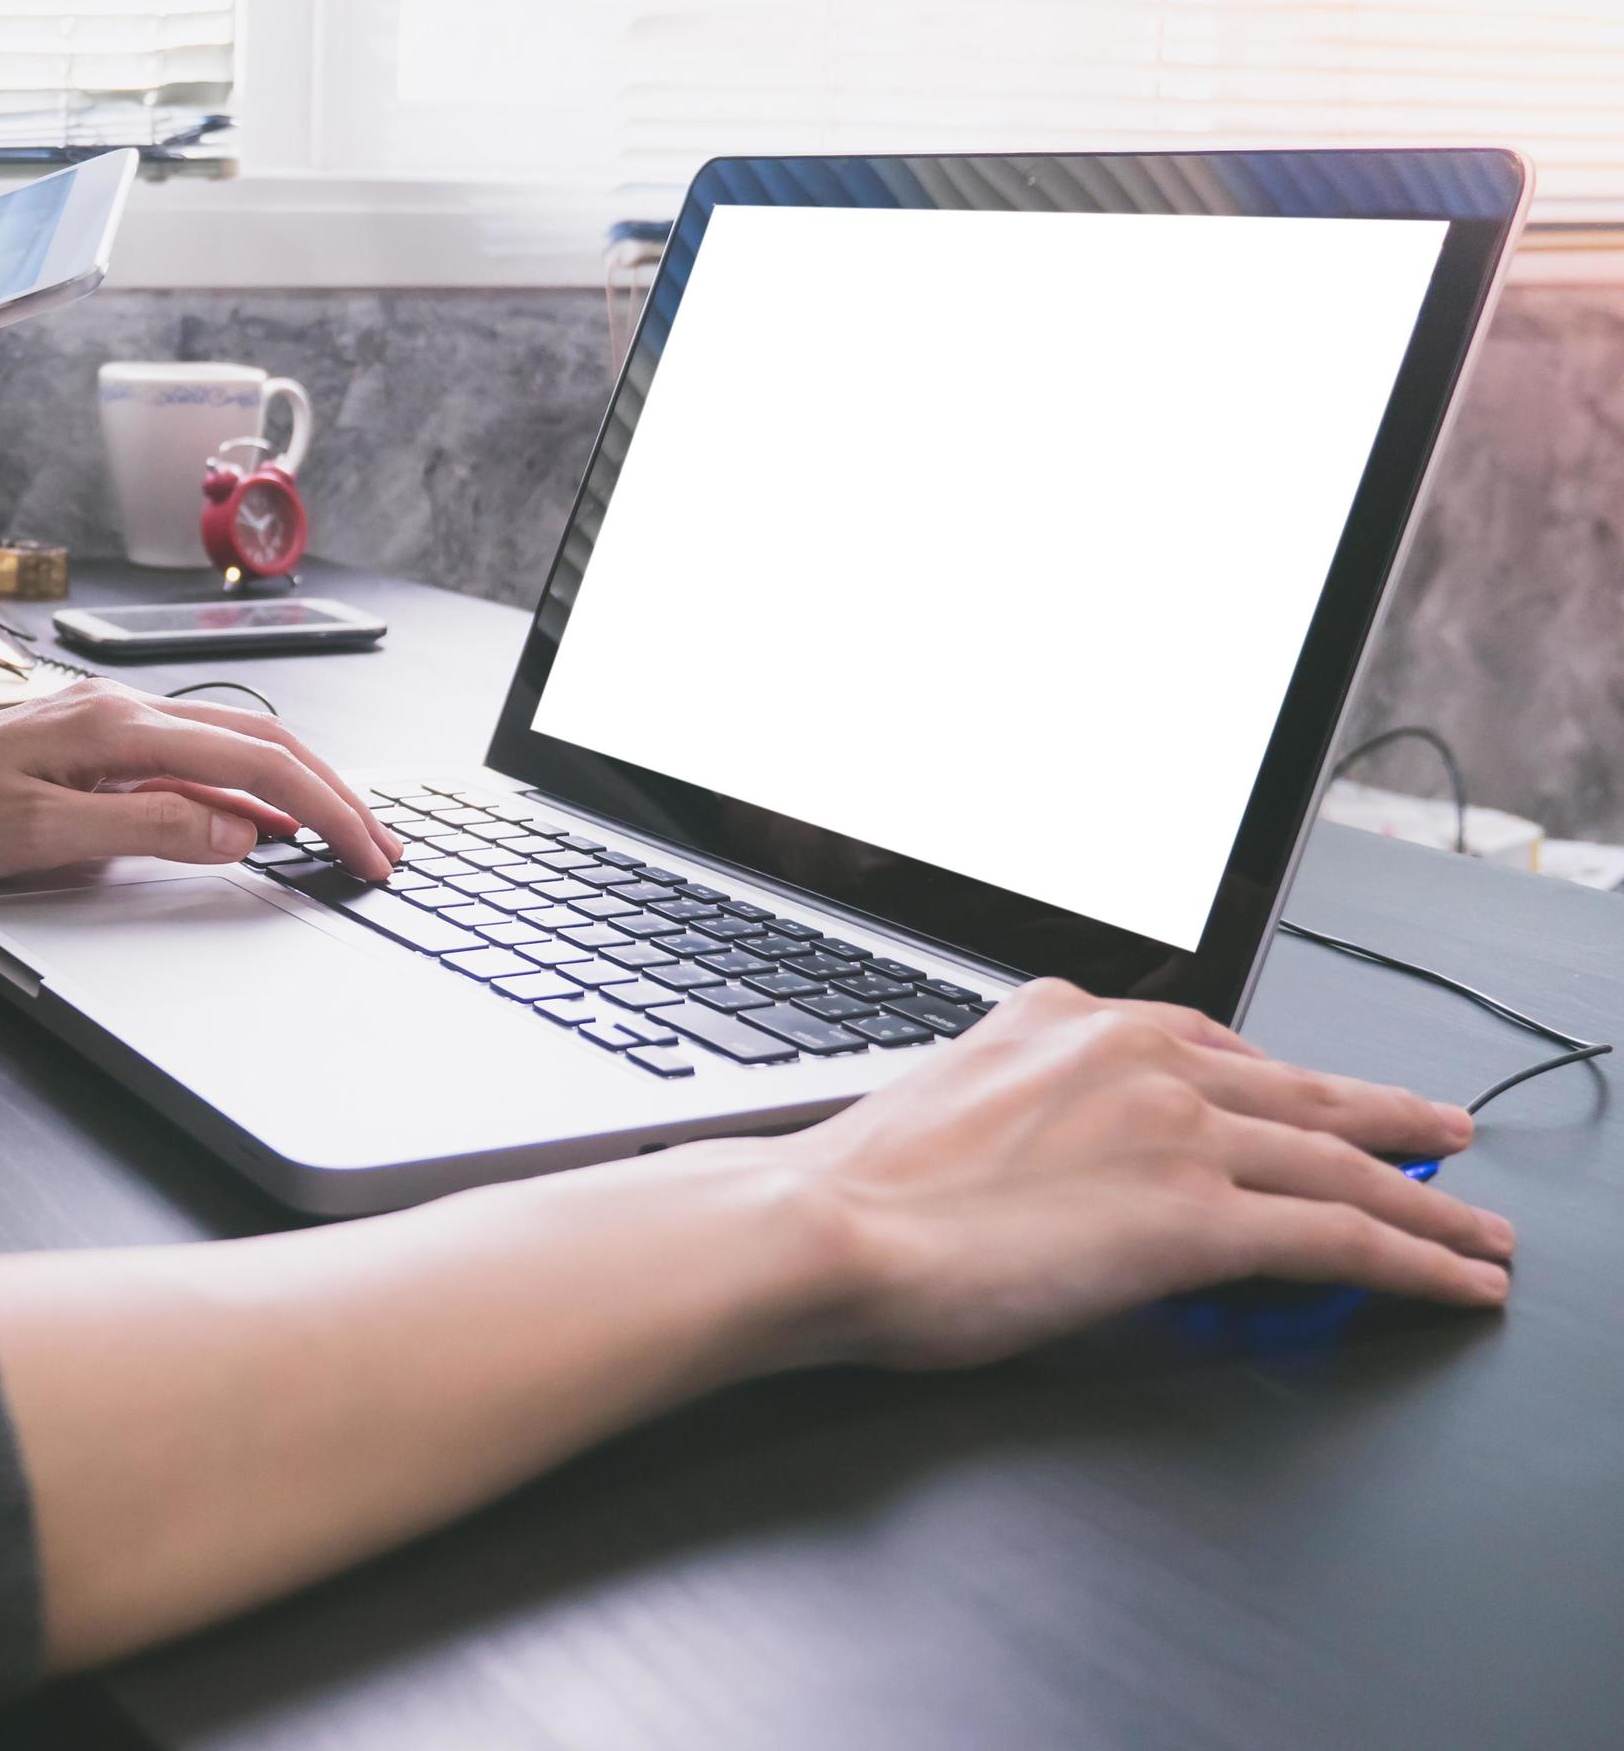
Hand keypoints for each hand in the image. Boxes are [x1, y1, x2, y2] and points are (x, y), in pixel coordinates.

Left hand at [0, 678, 404, 881]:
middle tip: (379, 851)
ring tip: (340, 836)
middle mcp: (121, 712)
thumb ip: (152, 828)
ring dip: (292, 792)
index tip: (368, 852)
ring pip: (231, 749)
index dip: (325, 809)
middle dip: (330, 796)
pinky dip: (240, 793)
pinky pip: (190, 764)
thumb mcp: (47, 836)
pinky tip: (258, 823)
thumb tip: (240, 831)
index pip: (255, 762)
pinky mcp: (93, 748)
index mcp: (118, 726)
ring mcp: (108, 727)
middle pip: (260, 743)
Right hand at [777, 981, 1509, 1370]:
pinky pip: (1341, 1237)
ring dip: (1429, 1201)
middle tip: (1446, 1133)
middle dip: (1386, 1117)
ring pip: (1342, 1162)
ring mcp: (1175, 1132)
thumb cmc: (855, 1188)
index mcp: (1065, 1019)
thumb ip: (1027, 1106)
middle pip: (1298, 1092)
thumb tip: (1067, 1161)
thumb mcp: (950, 1101)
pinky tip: (1454, 1279)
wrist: (820, 1227)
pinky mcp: (1197, 1217)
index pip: (1210, 1047)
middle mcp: (1134, 1056)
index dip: (1280, 1081)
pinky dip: (1417, 1259)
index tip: (1314, 1096)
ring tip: (1480, 1230)